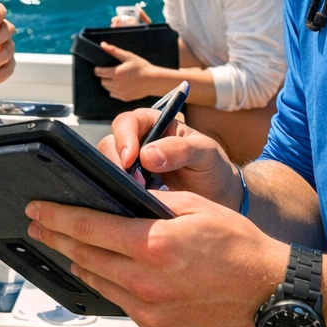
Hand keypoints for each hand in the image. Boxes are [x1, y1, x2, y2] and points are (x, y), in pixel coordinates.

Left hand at [25, 191, 287, 326]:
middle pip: (84, 255)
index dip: (55, 217)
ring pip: (98, 281)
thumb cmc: (241, 249)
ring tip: (65, 247)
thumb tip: (118, 204)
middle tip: (38, 227)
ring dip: (78, 261)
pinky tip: (103, 271)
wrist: (271, 295)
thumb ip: (153, 206)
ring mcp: (149, 311)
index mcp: (154, 246)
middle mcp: (146, 282)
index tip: (36, 210)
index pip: (88, 228)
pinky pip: (120, 302)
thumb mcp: (196, 208)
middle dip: (56, 238)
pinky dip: (109, 284)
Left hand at [93, 42, 167, 100]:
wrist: (153, 80)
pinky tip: (120, 85)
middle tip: (109, 72)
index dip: (97, 69)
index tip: (99, 68)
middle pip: (102, 81)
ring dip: (108, 83)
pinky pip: (113, 94)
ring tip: (115, 78)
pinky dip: (114, 90)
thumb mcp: (128, 56)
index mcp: (116, 73)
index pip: (98, 72)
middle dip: (103, 76)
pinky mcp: (124, 98)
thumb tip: (102, 45)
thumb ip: (114, 50)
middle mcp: (116, 84)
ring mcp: (120, 92)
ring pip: (106, 88)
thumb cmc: (141, 67)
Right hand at [95, 107, 244, 209]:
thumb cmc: (213, 168)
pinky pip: (113, 189)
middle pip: (110, 145)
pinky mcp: (129, 190)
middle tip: (134, 184)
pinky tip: (131, 204)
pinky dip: (117, 195)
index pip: (127, 123)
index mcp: (154, 124)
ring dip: (116, 181)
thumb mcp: (206, 154)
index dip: (124, 138)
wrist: (219, 199)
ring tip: (136, 195)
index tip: (131, 159)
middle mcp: (137, 143)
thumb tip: (148, 154)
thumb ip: (181, 149)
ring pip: (107, 168)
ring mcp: (131, 168)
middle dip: (117, 164)